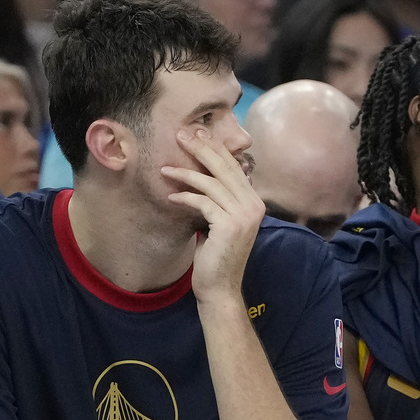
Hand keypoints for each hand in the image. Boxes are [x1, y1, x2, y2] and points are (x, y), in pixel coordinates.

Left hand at [162, 126, 263, 304]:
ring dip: (186, 173)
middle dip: (201, 148)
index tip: (196, 133)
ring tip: (165, 169)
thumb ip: (219, 200)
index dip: (215, 148)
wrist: (220, 286)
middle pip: (226, 168)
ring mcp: (244, 215)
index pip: (235, 167)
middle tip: (180, 134)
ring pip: (212, 182)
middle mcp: (254, 206)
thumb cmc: (216, 255)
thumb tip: (204, 176)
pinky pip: (203, 201)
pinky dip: (185, 197)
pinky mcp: (229, 225)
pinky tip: (171, 197)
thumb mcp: (220, 221)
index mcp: (255, 202)